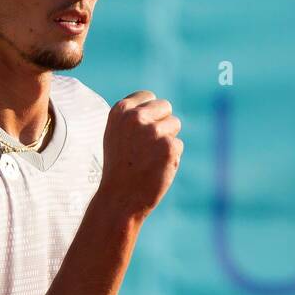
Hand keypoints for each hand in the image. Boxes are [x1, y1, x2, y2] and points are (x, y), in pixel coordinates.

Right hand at [97, 90, 182, 220]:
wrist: (120, 198)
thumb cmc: (119, 167)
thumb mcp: (116, 134)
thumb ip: (133, 117)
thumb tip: (157, 105)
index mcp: (121, 110)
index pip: (148, 97)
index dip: (150, 114)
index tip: (142, 130)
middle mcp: (136, 117)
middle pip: (166, 107)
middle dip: (162, 123)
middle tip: (147, 146)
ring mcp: (153, 131)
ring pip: (175, 124)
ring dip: (167, 140)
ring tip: (149, 157)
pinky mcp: (169, 147)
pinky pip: (179, 145)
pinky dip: (172, 157)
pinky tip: (156, 167)